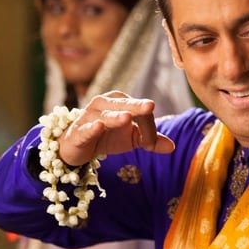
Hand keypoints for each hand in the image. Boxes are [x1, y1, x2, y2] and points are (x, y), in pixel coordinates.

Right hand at [57, 91, 174, 165]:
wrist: (77, 145)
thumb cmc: (108, 136)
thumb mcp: (132, 138)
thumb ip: (151, 140)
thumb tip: (172, 147)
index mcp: (121, 101)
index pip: (141, 112)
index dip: (150, 130)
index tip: (150, 145)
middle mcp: (104, 103)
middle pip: (125, 106)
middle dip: (137, 107)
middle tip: (150, 106)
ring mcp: (89, 116)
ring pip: (106, 116)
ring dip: (116, 117)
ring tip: (127, 117)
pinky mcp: (78, 131)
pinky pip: (86, 130)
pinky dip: (92, 129)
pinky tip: (99, 127)